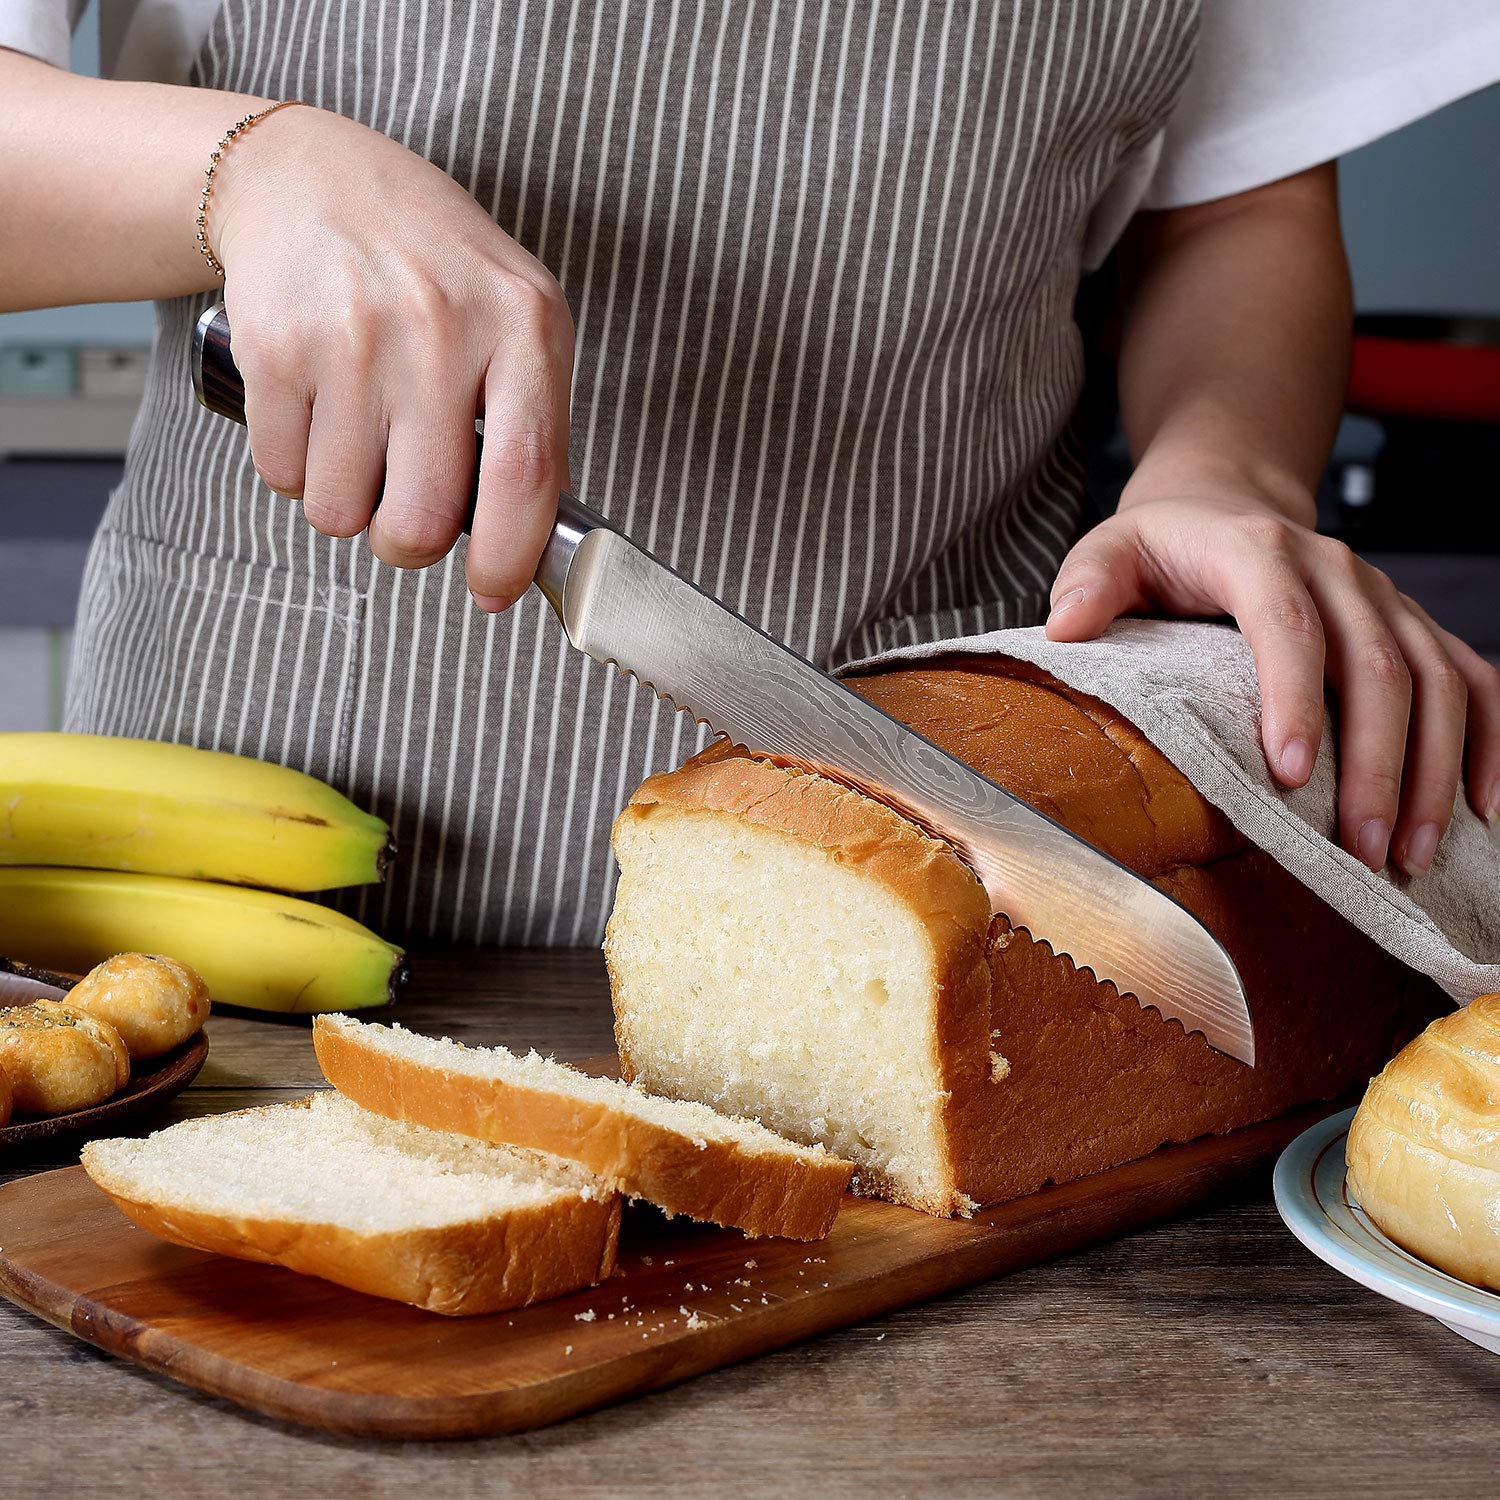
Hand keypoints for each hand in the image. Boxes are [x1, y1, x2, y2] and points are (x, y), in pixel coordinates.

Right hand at [213, 106, 573, 609]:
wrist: (313, 177)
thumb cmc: (432, 269)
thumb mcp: (517, 319)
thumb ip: (534, 425)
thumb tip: (524, 551)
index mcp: (522, 326)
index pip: (527, 475)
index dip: (510, 557)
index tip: (493, 590)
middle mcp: (440, 329)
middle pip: (425, 518)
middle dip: (410, 545)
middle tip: (408, 518)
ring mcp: (353, 338)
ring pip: (342, 512)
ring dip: (347, 505)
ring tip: (360, 442)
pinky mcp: (275, 348)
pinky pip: (284, 477)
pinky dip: (296, 471)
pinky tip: (316, 414)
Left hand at [1046, 491, 1499, 873]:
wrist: (1227, 501)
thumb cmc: (1162, 544)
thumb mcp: (1111, 549)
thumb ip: (1087, 583)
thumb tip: (1065, 626)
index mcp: (1260, 553)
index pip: (1286, 625)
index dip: (1294, 698)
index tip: (1292, 775)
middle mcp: (1338, 571)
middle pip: (1376, 667)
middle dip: (1376, 765)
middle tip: (1360, 850)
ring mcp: (1385, 598)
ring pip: (1436, 681)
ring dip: (1433, 771)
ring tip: (1408, 856)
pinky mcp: (1413, 626)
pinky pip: (1474, 680)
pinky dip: (1489, 743)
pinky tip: (1483, 809)